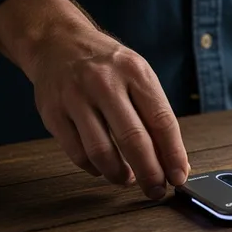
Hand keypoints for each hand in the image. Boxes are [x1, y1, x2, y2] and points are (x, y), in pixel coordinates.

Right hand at [0, 0, 188, 198]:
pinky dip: (94, 168)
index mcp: (135, 73)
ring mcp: (75, 97)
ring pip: (101, 152)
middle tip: (156, 190)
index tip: (179, 177)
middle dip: (150, 173)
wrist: (58, 42)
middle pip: (134, 140)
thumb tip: (174, 161)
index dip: (173, 155)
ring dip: (119, 175)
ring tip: (128, 180)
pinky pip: (77, 153)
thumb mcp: (139, 77)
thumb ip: (156, 115)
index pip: (161, 121)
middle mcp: (105, 83)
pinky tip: (103, 168)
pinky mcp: (52, 112)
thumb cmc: (108, 65)